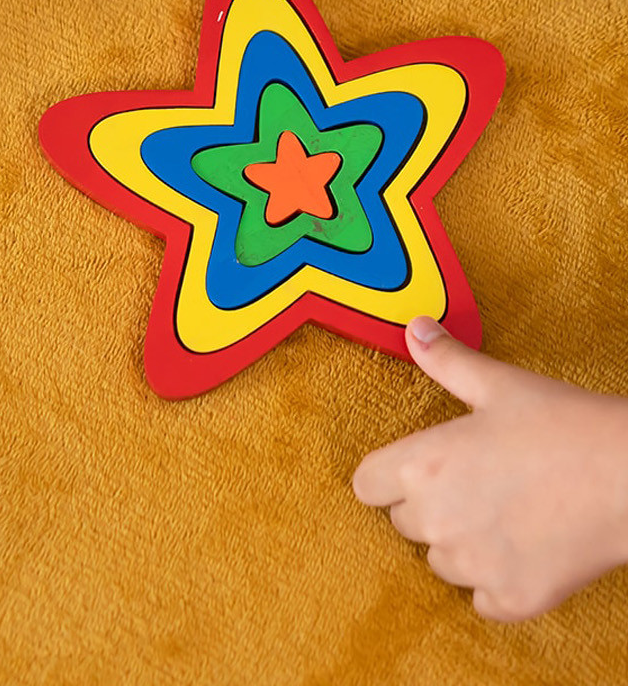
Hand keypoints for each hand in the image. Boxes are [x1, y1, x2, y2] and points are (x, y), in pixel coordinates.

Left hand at [352, 317, 627, 620]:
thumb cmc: (564, 427)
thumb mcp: (498, 385)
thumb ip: (447, 361)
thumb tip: (415, 331)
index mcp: (423, 467)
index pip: (367, 485)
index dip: (390, 473)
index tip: (418, 467)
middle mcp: (437, 521)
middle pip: (403, 522)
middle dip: (430, 504)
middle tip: (475, 482)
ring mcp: (473, 566)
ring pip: (441, 561)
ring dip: (461, 543)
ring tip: (502, 511)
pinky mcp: (510, 599)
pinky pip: (481, 598)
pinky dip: (496, 580)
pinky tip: (523, 548)